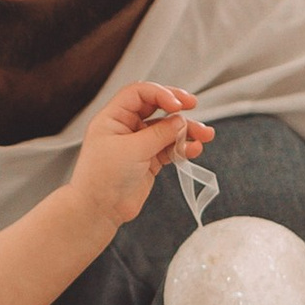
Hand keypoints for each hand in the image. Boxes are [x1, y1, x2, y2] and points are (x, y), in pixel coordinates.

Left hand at [71, 82, 208, 231]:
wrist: (99, 211)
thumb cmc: (104, 177)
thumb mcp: (132, 150)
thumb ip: (158, 133)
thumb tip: (180, 121)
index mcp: (113, 117)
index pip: (139, 93)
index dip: (160, 93)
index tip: (178, 105)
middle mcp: (126, 127)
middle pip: (155, 107)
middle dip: (176, 107)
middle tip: (194, 105)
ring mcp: (138, 144)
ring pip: (166, 130)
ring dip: (186, 130)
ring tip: (206, 135)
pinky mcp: (149, 161)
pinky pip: (170, 148)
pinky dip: (183, 148)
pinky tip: (194, 150)